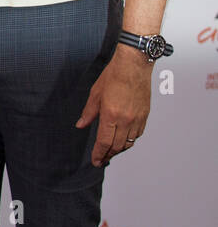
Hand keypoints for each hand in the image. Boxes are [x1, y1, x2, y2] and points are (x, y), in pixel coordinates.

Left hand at [75, 44, 151, 166]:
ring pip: (129, 142)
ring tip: (111, 152)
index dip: (99, 154)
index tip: (95, 161)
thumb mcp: (95, 94)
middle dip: (108, 155)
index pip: (104, 142)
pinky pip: (137, 134)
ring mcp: (137, 118)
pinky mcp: (145, 115)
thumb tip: (81, 125)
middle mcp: (126, 120)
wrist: (134, 66)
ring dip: (119, 150)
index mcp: (111, 115)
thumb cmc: (113, 76)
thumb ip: (89, 113)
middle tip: (101, 159)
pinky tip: (123, 140)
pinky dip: (129, 140)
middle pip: (117, 146)